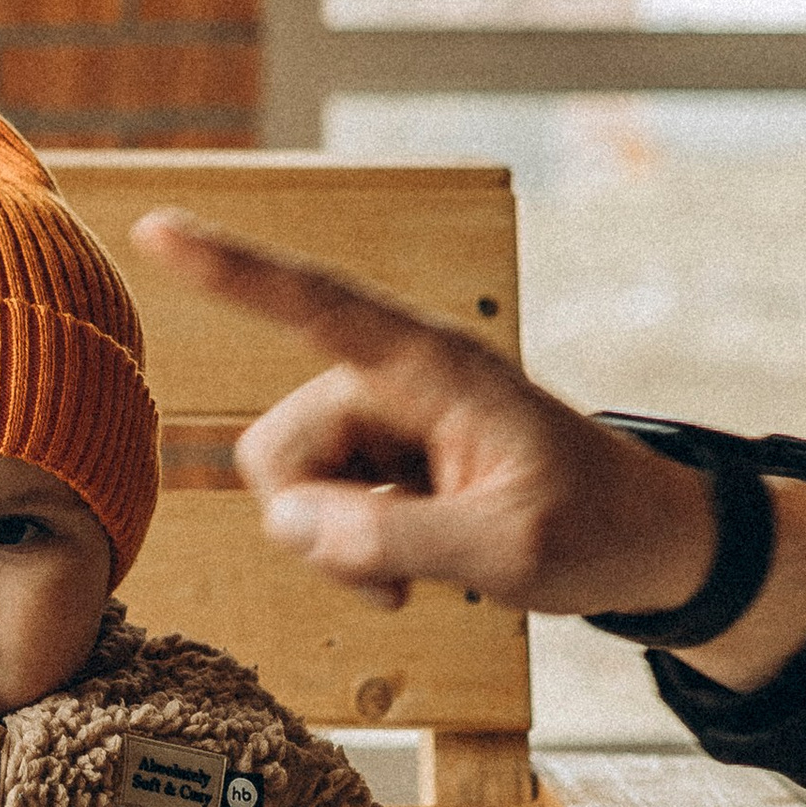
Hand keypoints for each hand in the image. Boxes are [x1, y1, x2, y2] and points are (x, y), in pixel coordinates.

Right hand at [129, 213, 722, 618]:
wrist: (646, 547)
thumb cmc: (597, 529)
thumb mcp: (509, 549)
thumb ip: (395, 540)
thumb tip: (291, 524)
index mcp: (432, 367)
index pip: (317, 305)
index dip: (231, 269)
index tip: (158, 230)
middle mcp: (393, 381)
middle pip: (277, 446)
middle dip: (314, 522)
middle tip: (394, 576)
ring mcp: (382, 421)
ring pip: (290, 487)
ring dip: (336, 546)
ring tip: (417, 572)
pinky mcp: (379, 461)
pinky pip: (315, 510)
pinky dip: (349, 553)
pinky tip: (413, 567)